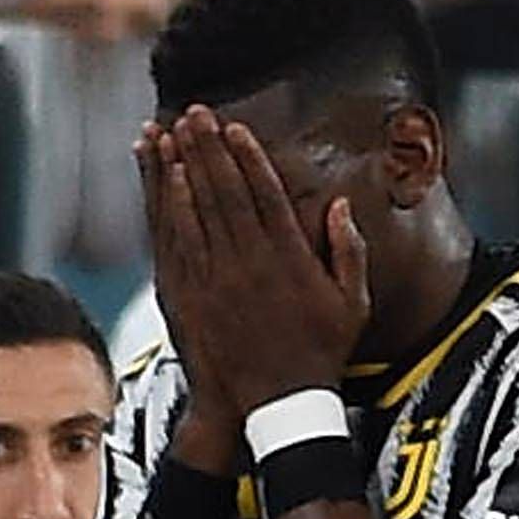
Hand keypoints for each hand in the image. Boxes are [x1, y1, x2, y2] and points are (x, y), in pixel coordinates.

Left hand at [142, 105, 368, 423]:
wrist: (277, 406)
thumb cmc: (320, 354)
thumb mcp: (353, 305)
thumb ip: (349, 252)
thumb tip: (340, 204)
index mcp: (289, 259)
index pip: (265, 194)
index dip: (247, 157)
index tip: (235, 128)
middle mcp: (250, 263)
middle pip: (225, 192)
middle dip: (208, 148)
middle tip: (195, 112)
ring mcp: (217, 279)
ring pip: (196, 210)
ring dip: (184, 166)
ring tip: (173, 132)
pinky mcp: (193, 297)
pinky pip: (178, 241)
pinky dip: (170, 206)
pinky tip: (166, 179)